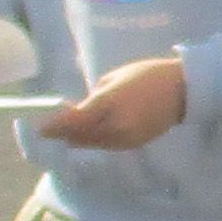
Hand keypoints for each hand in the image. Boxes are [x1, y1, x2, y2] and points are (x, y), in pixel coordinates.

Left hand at [38, 54, 186, 151]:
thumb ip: (94, 97)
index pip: (73, 121)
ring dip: (78, 138)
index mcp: (108, 103)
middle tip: (52, 127)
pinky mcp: (133, 145)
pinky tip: (91, 132)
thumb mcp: (114, 79)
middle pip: (79, 137)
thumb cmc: (146, 75)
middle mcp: (114, 126)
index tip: (39, 129)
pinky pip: (106, 145)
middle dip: (64, 133)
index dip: (54, 127)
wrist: (182, 91)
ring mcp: (125, 139)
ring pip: (92, 143)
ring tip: (69, 130)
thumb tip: (79, 110)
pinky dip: (95, 139)